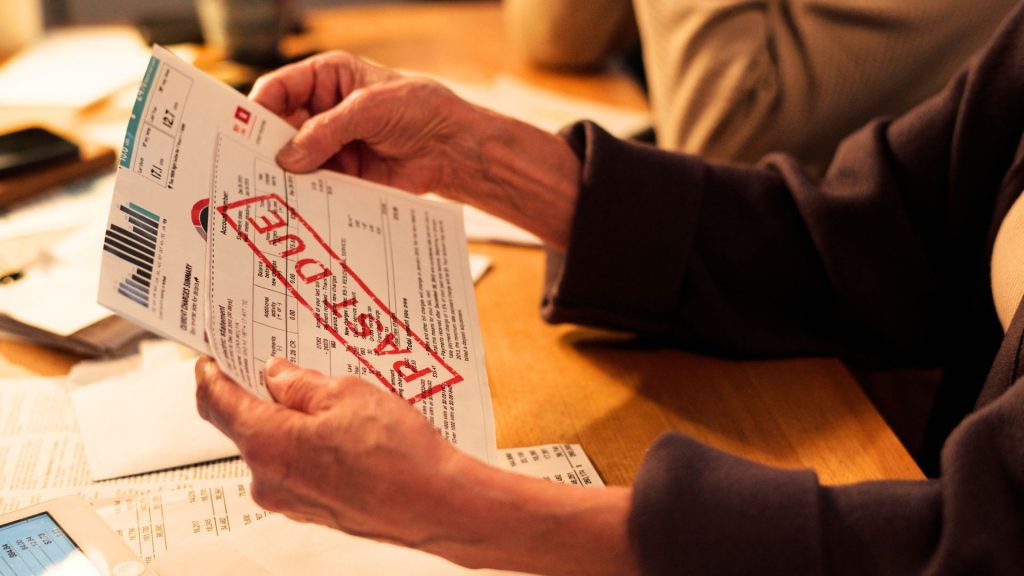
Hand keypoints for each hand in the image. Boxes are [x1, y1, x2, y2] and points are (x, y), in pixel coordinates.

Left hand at [195, 356, 465, 547]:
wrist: (438, 505)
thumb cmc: (399, 455)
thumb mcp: (347, 394)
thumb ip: (301, 383)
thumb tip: (277, 375)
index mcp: (268, 443)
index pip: (216, 402)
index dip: (211, 374)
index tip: (212, 358)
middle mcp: (269, 479)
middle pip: (247, 424)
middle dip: (265, 393)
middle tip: (291, 366)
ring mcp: (291, 500)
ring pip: (277, 446)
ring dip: (294, 420)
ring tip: (336, 399)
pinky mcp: (314, 509)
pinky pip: (299, 467)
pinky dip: (311, 445)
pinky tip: (347, 431)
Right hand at [251, 52, 480, 195]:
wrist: (452, 147)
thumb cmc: (418, 109)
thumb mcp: (369, 109)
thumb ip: (327, 131)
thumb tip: (289, 157)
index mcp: (326, 78)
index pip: (279, 89)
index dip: (258, 109)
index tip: (241, 132)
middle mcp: (323, 110)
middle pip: (280, 128)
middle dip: (267, 147)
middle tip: (249, 167)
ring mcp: (332, 144)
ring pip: (296, 160)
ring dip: (286, 176)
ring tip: (269, 192)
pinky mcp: (344, 173)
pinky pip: (316, 184)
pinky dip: (307, 195)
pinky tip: (296, 205)